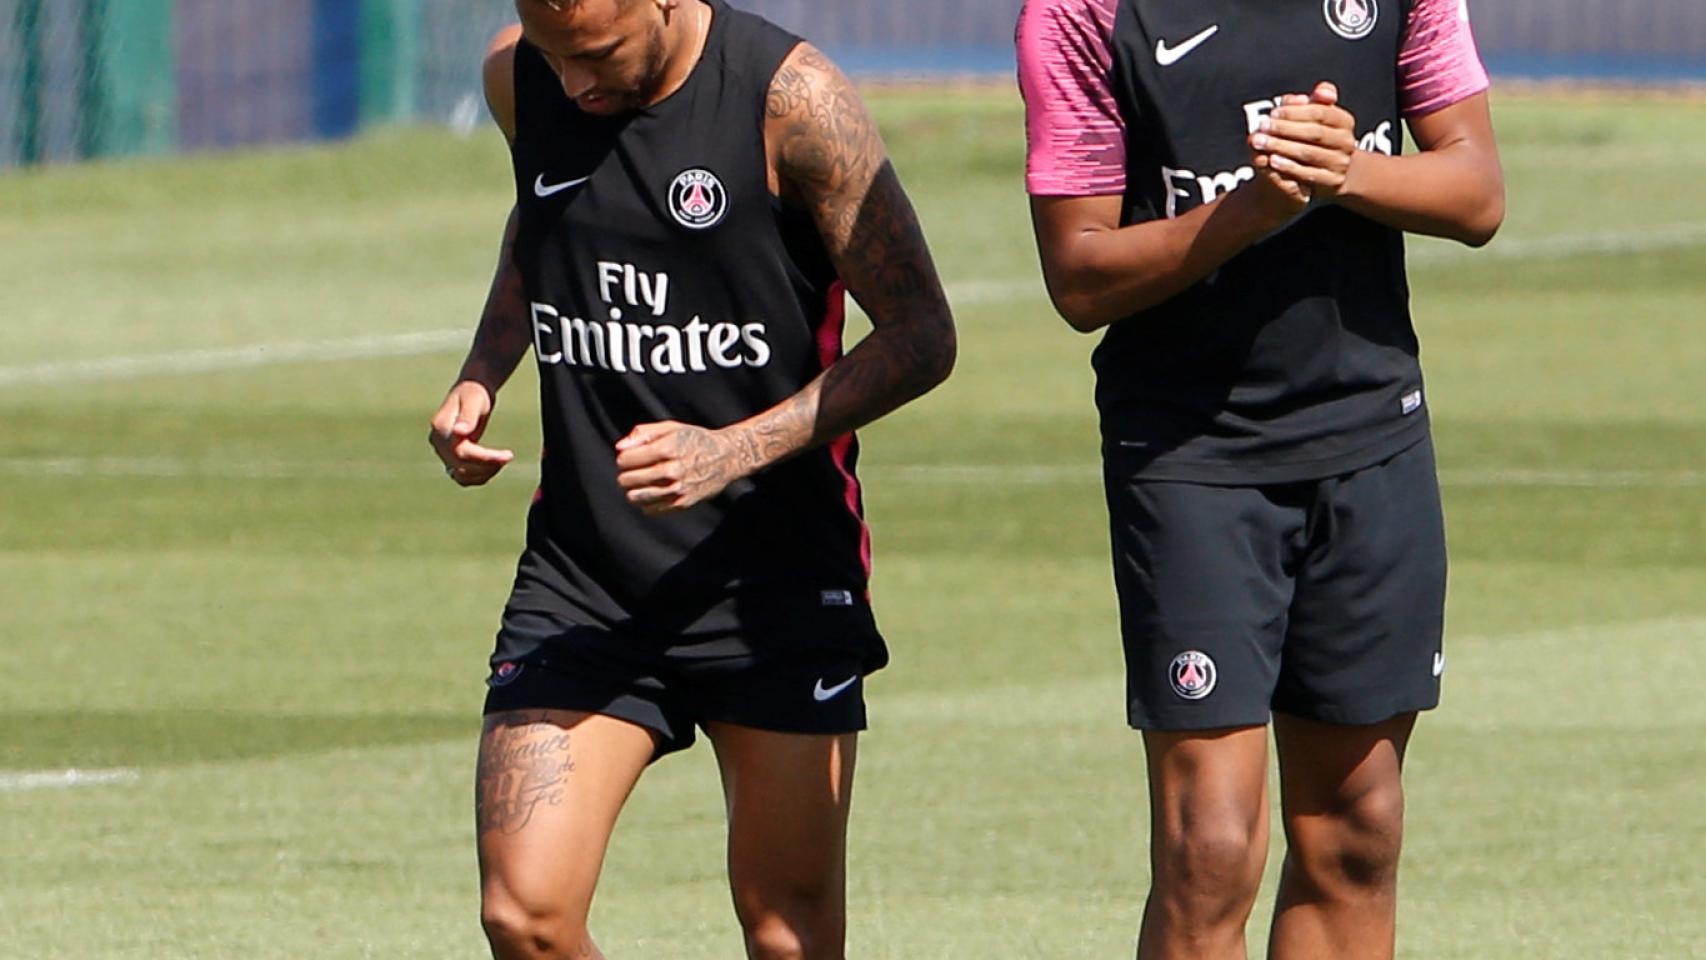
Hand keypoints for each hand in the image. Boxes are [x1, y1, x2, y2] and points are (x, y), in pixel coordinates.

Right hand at [429, 380, 513, 485]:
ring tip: (502, 460)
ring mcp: (442, 451)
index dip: (485, 457)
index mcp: (440, 427)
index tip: (508, 455)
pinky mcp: (449, 457)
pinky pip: (462, 477)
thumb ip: (467, 416)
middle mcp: (437, 442)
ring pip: (461, 475)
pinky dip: (479, 476)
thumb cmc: (474, 392)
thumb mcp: (474, 400)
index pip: (461, 452)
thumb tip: (459, 432)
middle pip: (461, 466)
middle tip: (508, 456)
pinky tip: (494, 466)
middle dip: (487, 465)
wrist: (471, 392)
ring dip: (484, 473)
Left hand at [614, 420, 752, 515]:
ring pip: (637, 497)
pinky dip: (646, 504)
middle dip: (624, 476)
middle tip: (630, 473)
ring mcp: (679, 488)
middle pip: (629, 479)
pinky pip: (651, 509)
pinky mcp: (684, 502)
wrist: (727, 457)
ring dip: (632, 492)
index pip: (627, 459)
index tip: (629, 459)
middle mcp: (674, 468)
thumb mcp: (671, 428)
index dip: (623, 459)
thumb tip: (619, 448)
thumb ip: (643, 434)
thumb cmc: (695, 440)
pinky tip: (652, 494)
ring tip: (637, 486)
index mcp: (668, 447)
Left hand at [1250, 82, 1358, 201]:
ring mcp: (1341, 163)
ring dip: (1282, 147)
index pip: (1320, 112)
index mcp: (1344, 121)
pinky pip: (1308, 174)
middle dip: (1285, 129)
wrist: (1327, 172)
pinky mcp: (1332, 181)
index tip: (1273, 113)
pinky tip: (1272, 161)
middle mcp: (1346, 142)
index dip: (1295, 112)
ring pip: (1309, 153)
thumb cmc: (1312, 137)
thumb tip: (1293, 99)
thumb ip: (1302, 104)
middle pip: (1314, 133)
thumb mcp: (1310, 117)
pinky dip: (1289, 167)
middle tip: (1261, 127)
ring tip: (1260, 143)